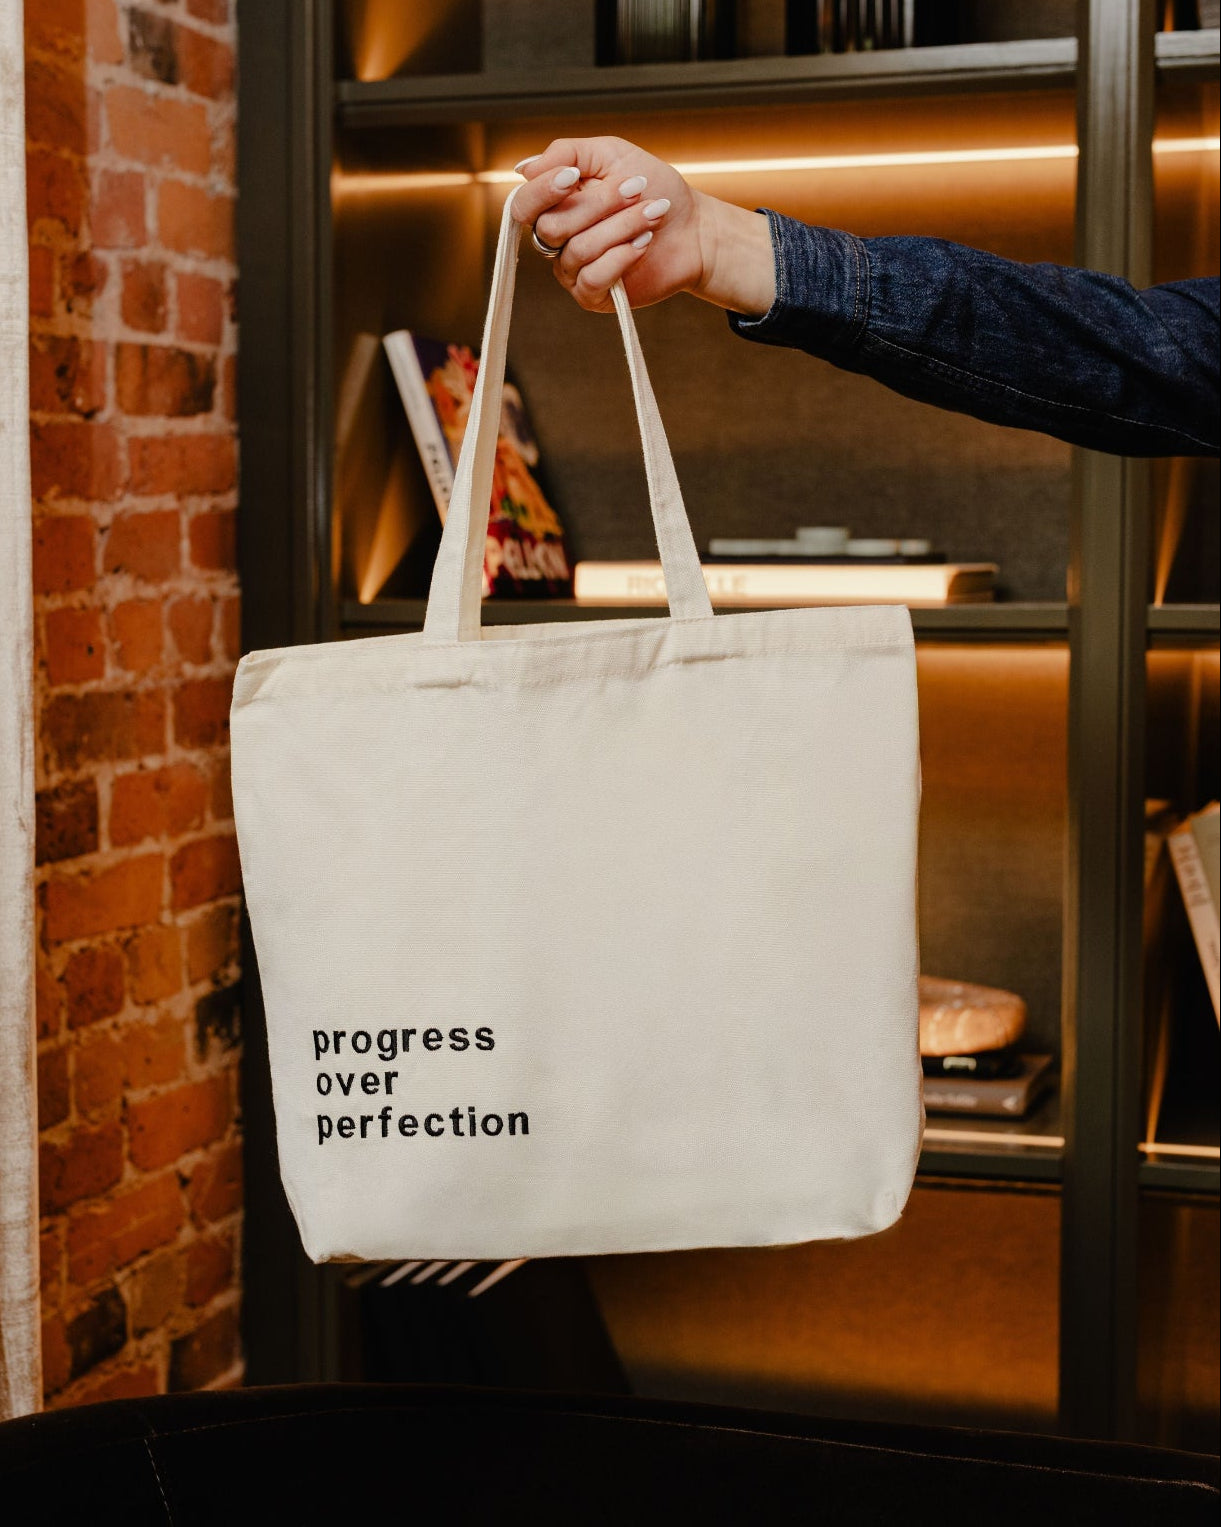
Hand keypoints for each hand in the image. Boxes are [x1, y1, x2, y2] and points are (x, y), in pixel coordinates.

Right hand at [509, 136, 775, 318]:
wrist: (693, 227)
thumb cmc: (653, 188)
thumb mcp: (610, 154)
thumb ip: (566, 153)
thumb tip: (524, 168)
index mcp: (555, 206)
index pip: (523, 205)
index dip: (543, 191)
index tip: (574, 177)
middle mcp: (558, 241)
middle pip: (552, 227)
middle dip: (599, 204)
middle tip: (637, 188)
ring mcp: (574, 270)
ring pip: (579, 250)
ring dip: (621, 226)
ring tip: (653, 213)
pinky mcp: (595, 296)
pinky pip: (593, 279)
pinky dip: (621, 256)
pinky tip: (644, 243)